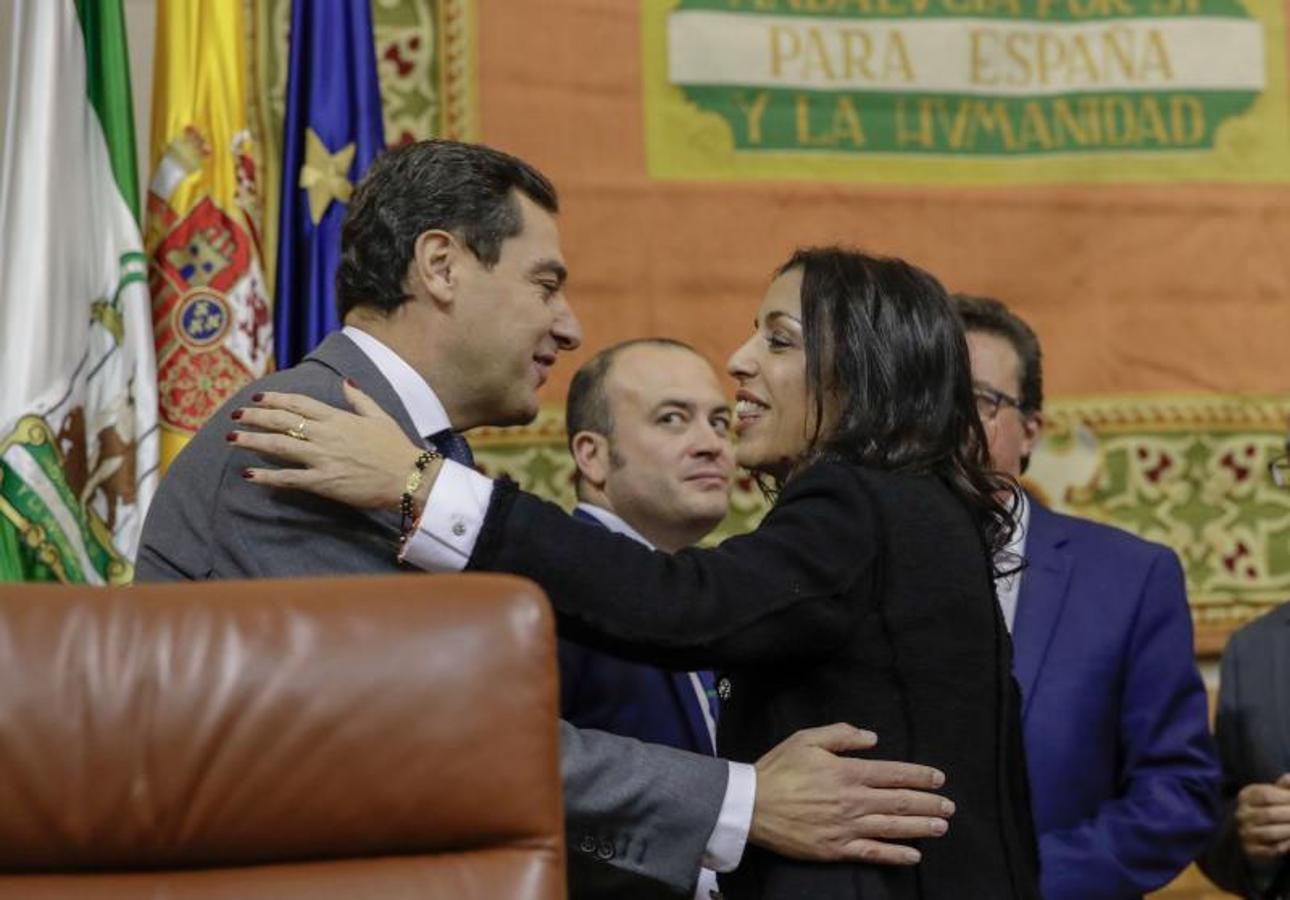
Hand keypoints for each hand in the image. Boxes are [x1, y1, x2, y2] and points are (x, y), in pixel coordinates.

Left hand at [230, 380, 433, 511]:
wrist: (408, 478)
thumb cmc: (396, 447)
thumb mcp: (380, 416)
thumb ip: (359, 399)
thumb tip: (346, 382)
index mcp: (338, 418)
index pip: (298, 403)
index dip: (274, 399)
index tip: (257, 398)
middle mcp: (325, 435)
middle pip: (281, 421)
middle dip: (255, 417)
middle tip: (235, 415)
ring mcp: (322, 458)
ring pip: (279, 446)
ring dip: (252, 441)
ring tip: (232, 439)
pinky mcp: (323, 482)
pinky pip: (289, 479)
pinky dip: (267, 476)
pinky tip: (248, 475)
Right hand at [750, 723, 952, 865]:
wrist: (751, 805)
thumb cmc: (778, 769)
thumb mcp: (806, 739)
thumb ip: (842, 735)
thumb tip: (873, 738)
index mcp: (847, 772)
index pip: (893, 774)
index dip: (919, 776)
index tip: (938, 778)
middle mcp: (853, 801)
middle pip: (899, 802)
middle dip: (928, 803)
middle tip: (949, 806)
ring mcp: (846, 827)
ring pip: (892, 828)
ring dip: (921, 827)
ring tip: (941, 826)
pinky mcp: (836, 849)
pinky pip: (873, 853)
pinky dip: (895, 855)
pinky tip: (913, 856)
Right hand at [1236, 774, 1289, 862]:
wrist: (1258, 830)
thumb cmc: (1272, 807)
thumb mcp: (1275, 794)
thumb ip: (1283, 786)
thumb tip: (1289, 778)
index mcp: (1245, 796)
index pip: (1266, 795)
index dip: (1286, 797)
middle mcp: (1241, 814)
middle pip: (1268, 814)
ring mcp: (1244, 832)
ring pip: (1269, 833)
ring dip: (1288, 831)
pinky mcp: (1250, 849)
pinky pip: (1270, 849)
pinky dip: (1284, 847)